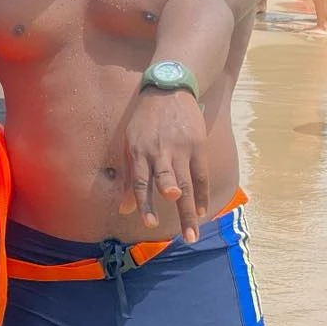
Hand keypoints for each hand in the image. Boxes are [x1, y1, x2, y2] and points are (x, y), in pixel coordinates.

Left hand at [119, 87, 209, 242]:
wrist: (168, 90)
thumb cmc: (145, 122)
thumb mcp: (131, 144)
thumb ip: (130, 178)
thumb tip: (124, 209)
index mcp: (139, 152)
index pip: (142, 182)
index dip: (145, 203)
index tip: (149, 223)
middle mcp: (160, 152)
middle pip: (167, 185)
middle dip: (174, 211)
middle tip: (181, 235)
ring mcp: (181, 149)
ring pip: (186, 184)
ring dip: (190, 210)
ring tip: (193, 232)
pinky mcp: (198, 145)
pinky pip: (201, 175)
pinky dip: (202, 194)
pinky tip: (201, 211)